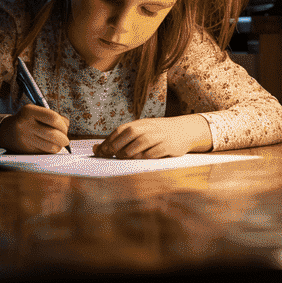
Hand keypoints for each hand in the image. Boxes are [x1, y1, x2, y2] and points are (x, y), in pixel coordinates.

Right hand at [0, 104, 69, 153]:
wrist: (8, 132)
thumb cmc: (28, 120)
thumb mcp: (36, 112)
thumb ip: (52, 116)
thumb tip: (67, 125)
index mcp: (29, 111)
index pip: (53, 118)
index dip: (63, 124)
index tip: (65, 127)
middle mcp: (25, 125)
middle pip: (52, 134)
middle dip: (64, 138)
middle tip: (65, 139)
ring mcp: (25, 139)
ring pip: (50, 147)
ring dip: (58, 146)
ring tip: (58, 143)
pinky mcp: (26, 151)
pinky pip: (45, 153)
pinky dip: (51, 151)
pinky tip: (49, 146)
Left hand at [92, 115, 211, 159]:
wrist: (184, 130)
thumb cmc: (158, 133)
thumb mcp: (142, 131)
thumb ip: (123, 138)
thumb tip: (97, 148)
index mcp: (141, 123)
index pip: (121, 129)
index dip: (109, 139)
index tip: (99, 150)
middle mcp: (149, 127)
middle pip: (130, 133)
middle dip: (117, 145)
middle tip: (109, 154)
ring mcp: (159, 136)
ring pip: (141, 142)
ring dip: (130, 151)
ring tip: (123, 157)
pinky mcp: (168, 145)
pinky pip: (154, 152)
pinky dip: (145, 156)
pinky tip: (140, 159)